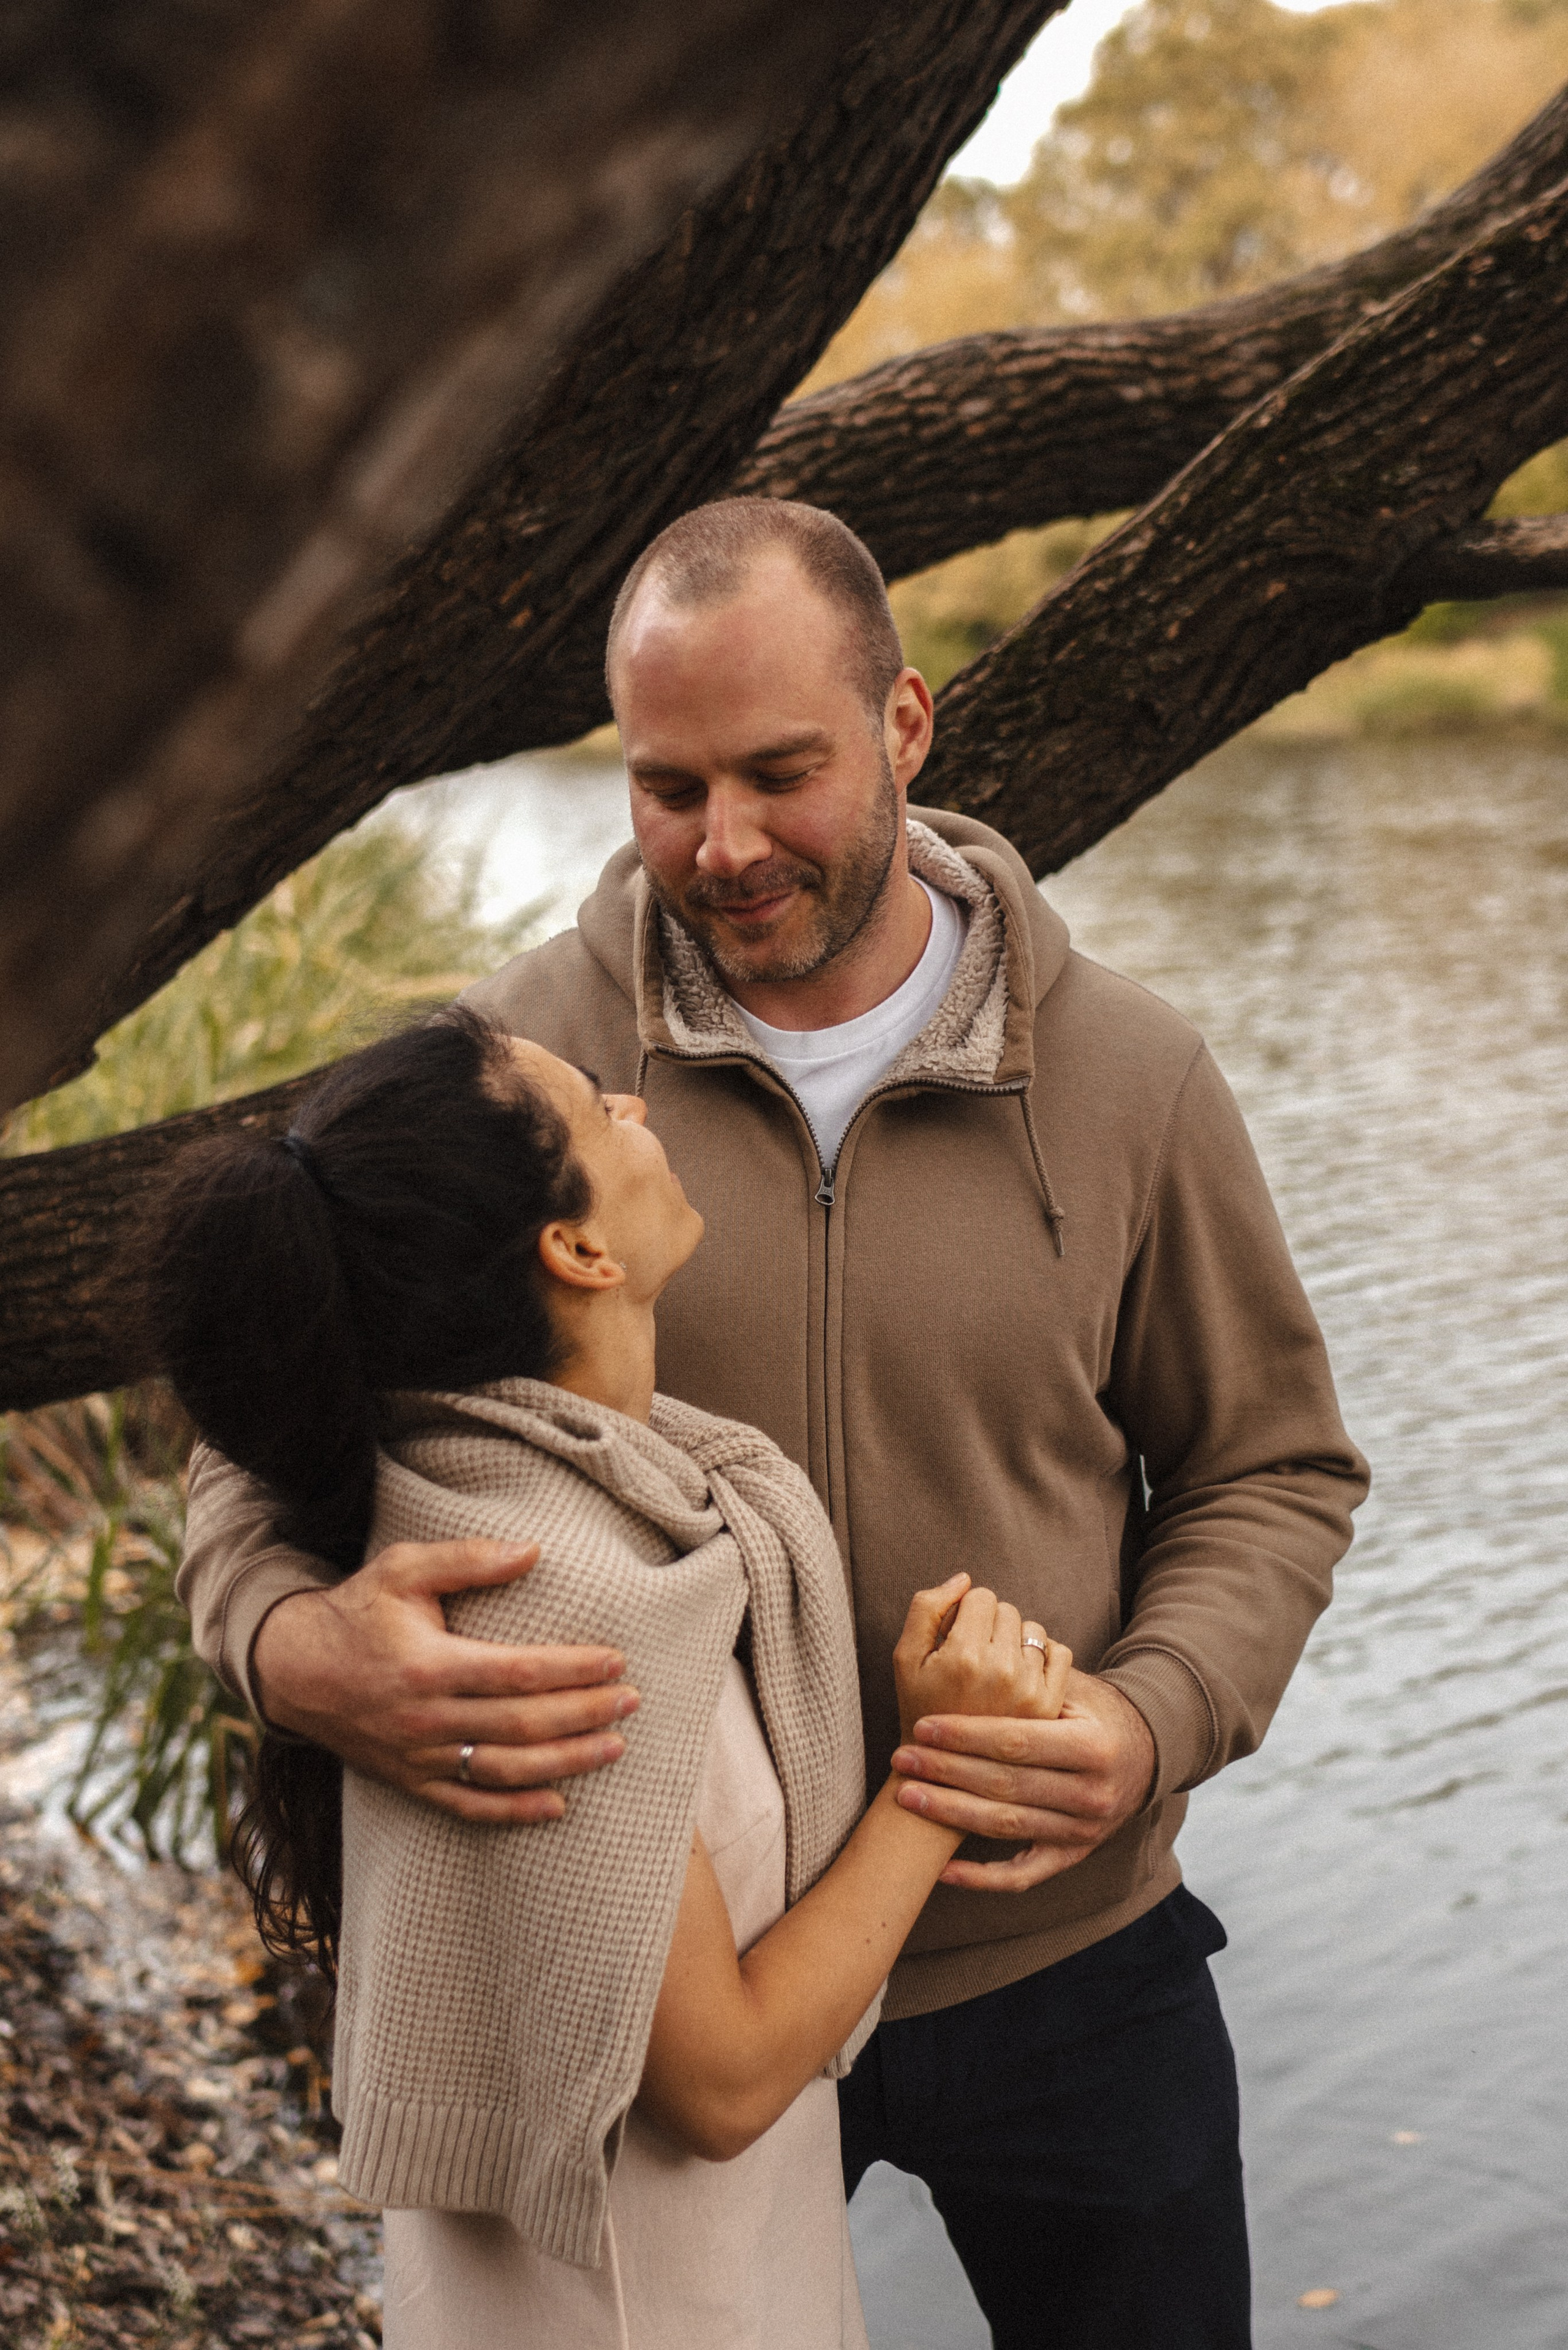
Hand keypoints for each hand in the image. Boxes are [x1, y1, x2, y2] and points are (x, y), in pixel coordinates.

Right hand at [251, 1539, 638, 1822]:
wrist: (292, 1669)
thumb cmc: (356, 1610)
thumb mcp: (402, 1568)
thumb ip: (468, 1558)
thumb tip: (533, 1550)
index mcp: (430, 1665)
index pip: (519, 1673)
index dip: (573, 1670)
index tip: (616, 1662)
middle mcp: (427, 1718)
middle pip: (521, 1725)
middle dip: (583, 1715)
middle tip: (631, 1702)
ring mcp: (418, 1757)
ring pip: (504, 1770)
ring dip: (564, 1763)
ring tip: (613, 1748)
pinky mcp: (409, 1781)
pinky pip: (467, 1805)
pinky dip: (513, 1811)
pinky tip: (557, 1806)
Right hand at [892, 1576, 1071, 1746]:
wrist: (946, 1770)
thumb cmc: (921, 1707)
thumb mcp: (905, 1657)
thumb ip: (927, 1608)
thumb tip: (964, 1579)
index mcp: (964, 1656)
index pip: (981, 1596)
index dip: (966, 1611)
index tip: (956, 1636)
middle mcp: (1002, 1670)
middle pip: (1008, 1610)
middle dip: (990, 1624)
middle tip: (974, 1656)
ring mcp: (1030, 1689)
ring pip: (1033, 1629)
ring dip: (1016, 1640)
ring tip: (995, 1668)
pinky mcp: (1049, 1703)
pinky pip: (1059, 1652)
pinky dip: (1043, 1656)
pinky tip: (1020, 1674)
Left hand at [892, 1668, 1155, 1890]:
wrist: (1146, 1756)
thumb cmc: (1095, 1713)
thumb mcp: (1075, 1690)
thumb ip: (1030, 1682)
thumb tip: (969, 1657)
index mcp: (1093, 1746)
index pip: (1017, 1741)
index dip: (966, 1735)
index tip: (922, 1725)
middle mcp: (1093, 1795)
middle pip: (1005, 1785)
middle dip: (947, 1771)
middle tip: (902, 1758)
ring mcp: (1084, 1832)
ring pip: (1006, 1827)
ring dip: (951, 1813)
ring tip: (907, 1796)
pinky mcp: (1073, 1856)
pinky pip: (1022, 1876)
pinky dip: (981, 1878)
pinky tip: (943, 1871)